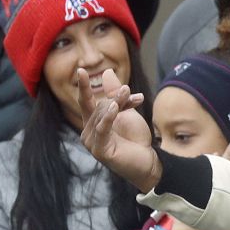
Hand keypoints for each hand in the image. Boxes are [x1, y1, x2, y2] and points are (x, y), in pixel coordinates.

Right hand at [77, 68, 161, 191]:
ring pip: (102, 114)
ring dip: (118, 103)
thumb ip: (115, 94)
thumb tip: (106, 72)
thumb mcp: (126, 111)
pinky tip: (115, 107)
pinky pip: (102, 128)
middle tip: (133, 95)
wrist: (149, 160)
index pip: (85, 101)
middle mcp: (88, 132)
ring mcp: (92, 142)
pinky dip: (109, 117)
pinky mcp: (99, 150)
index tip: (81, 69)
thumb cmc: (135, 138)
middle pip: (99, 105)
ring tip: (132, 96)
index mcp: (92, 122)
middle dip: (118, 98)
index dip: (84, 86)